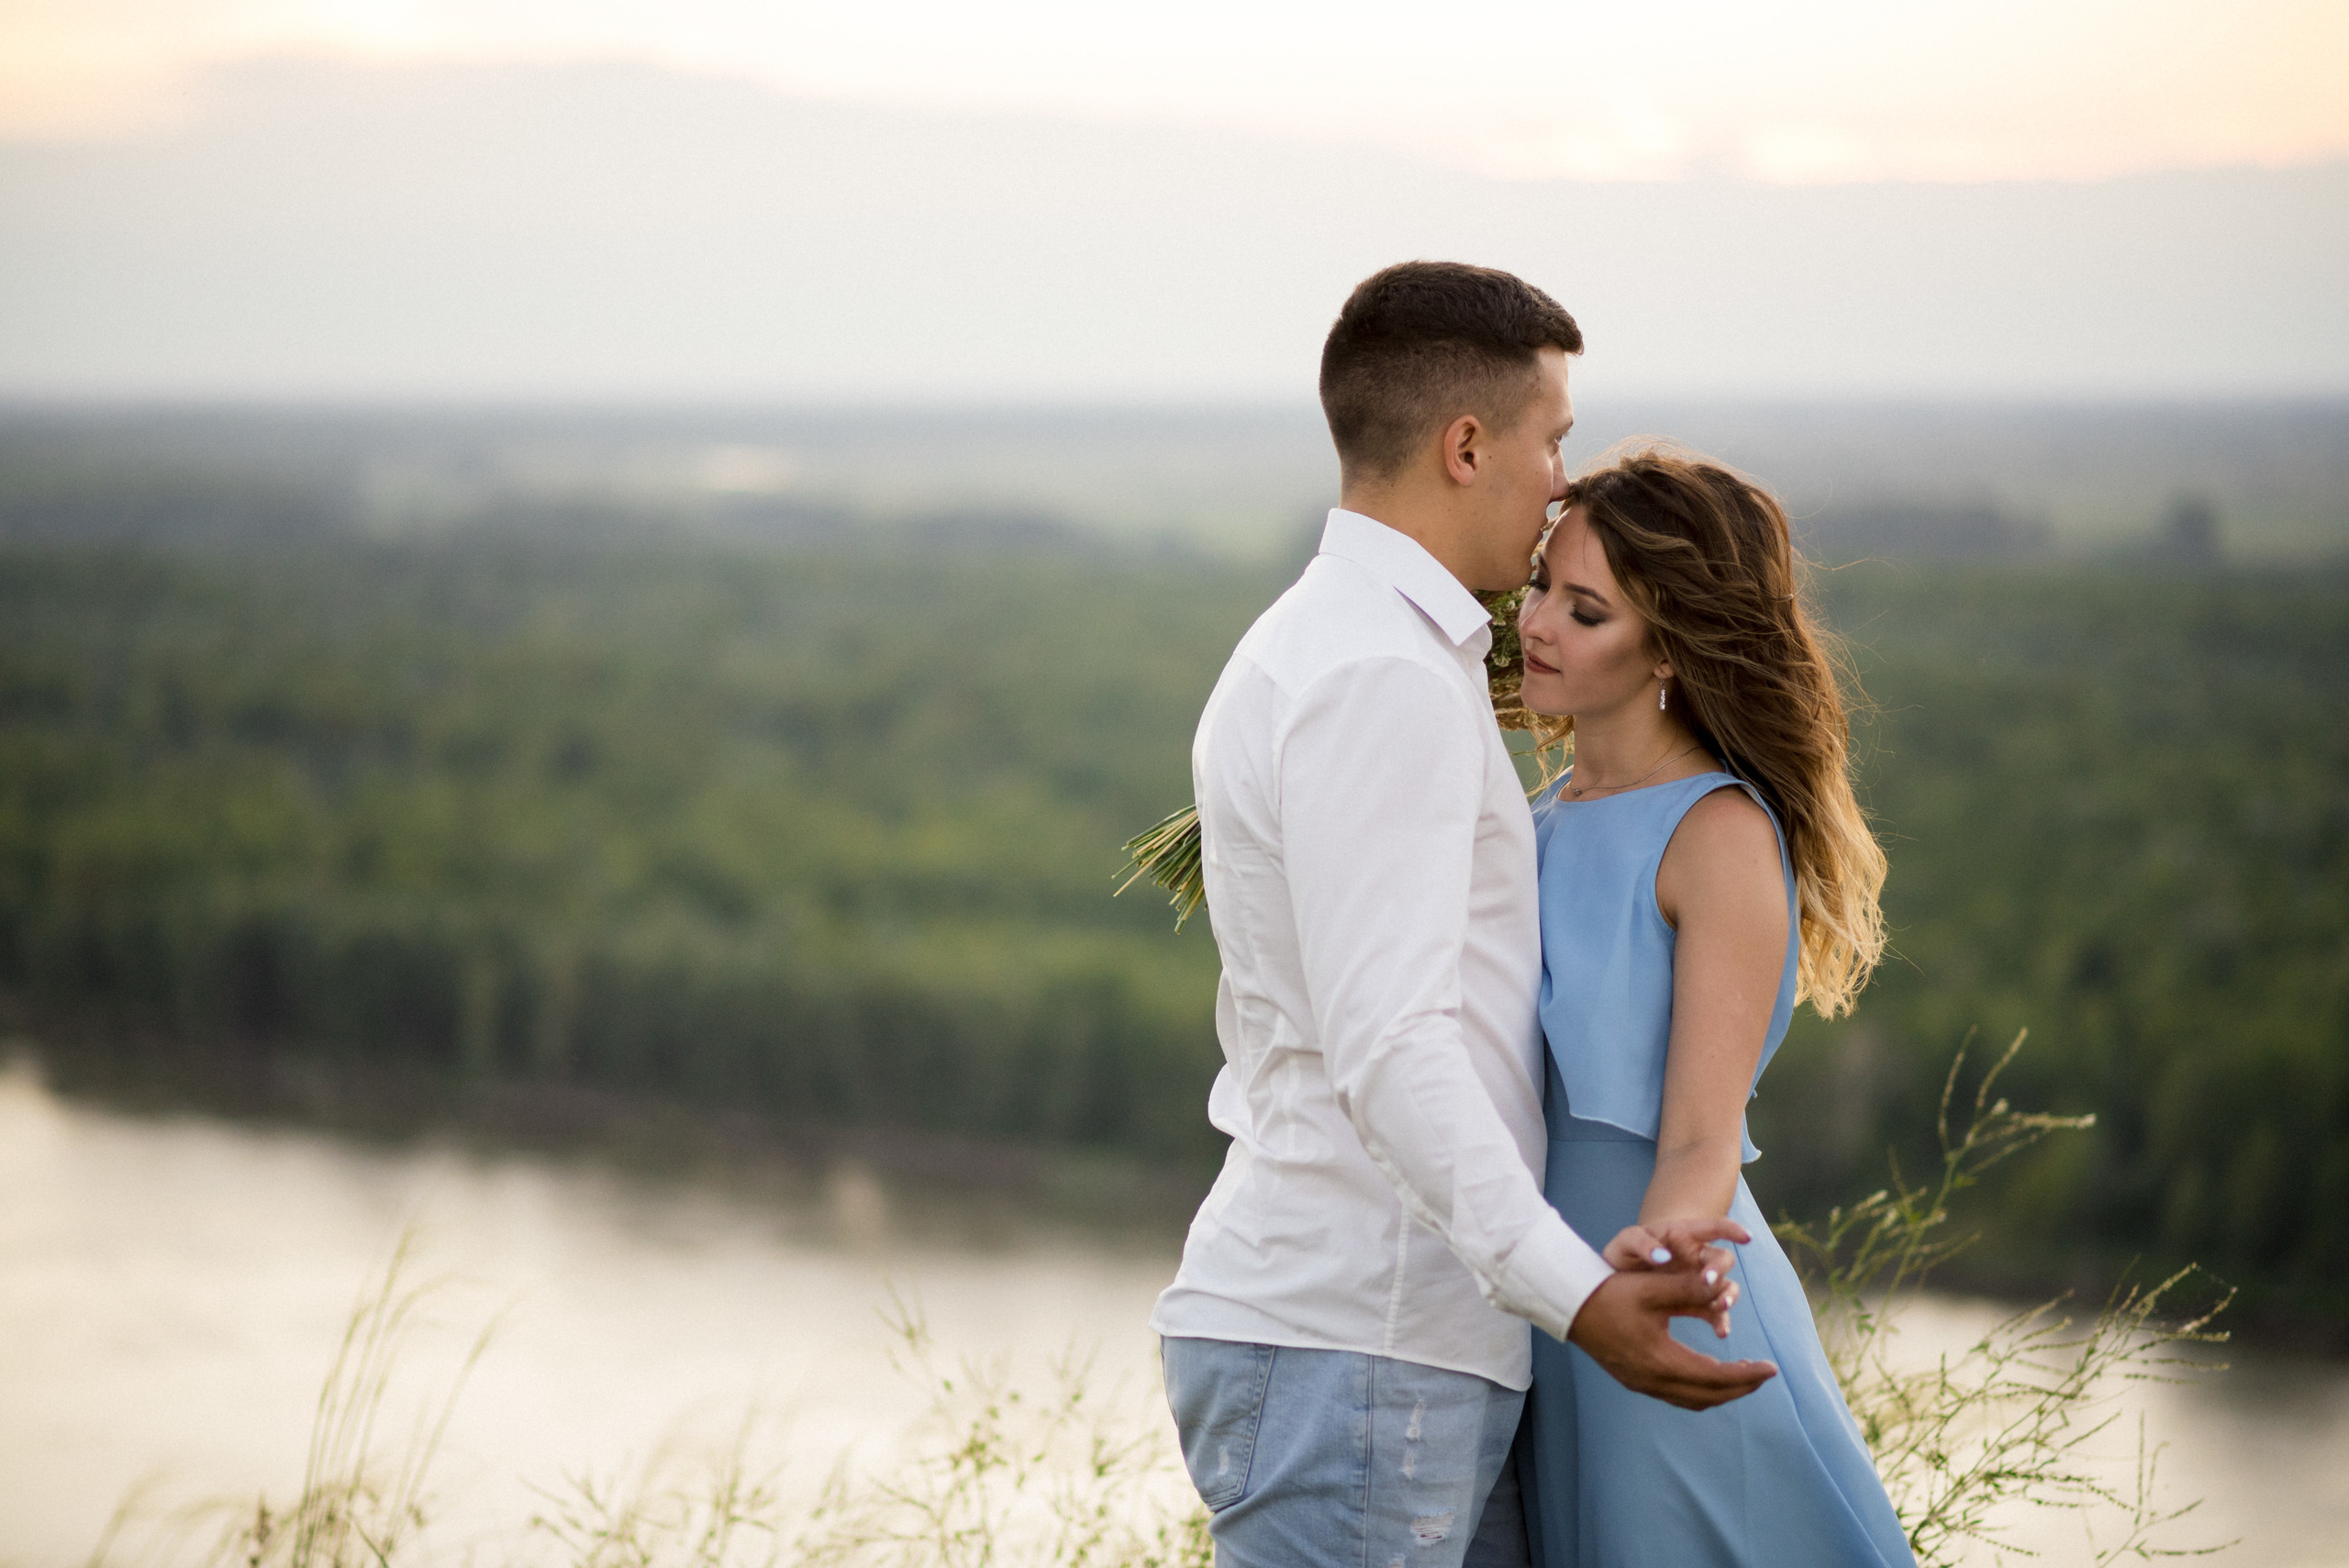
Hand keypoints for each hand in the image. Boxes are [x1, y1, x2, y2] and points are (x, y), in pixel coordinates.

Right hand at [1566, 1265, 1776, 1411]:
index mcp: (1662, 1361)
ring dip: (1721, 1391)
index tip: (1772, 1368)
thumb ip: (1690, 1288)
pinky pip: (1678, 1395)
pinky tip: (1707, 1372)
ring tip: (1741, 1375)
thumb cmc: (1609, 1293)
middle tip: (1763, 1374)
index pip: (1717, 1378)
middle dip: (1740, 1387)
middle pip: (1709, 1396)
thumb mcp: (1652, 1288)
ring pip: (1693, 1400)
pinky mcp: (1635, 1380)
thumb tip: (1722, 1284)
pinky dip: (1700, 1389)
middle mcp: (1654, 1381)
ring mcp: (1642, 1384)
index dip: (1747, 1375)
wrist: (1569, 1306)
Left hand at [1602, 1218, 1747, 1338]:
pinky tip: (1720, 1332)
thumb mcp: (1627, 1241)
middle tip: (1708, 1280)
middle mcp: (1698, 1257)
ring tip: (1720, 1306)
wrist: (1622, 1277)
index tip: (1745, 1237)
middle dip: (1719, 1269)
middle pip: (1722, 1259)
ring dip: (1727, 1296)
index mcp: (1684, 1235)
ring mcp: (1700, 1280)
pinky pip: (1715, 1312)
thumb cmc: (1626, 1252)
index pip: (1713, 1227)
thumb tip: (1663, 1257)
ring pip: (1725, 1286)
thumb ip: (1641, 1244)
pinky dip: (1720, 1321)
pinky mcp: (1698, 1302)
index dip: (1731, 1229)